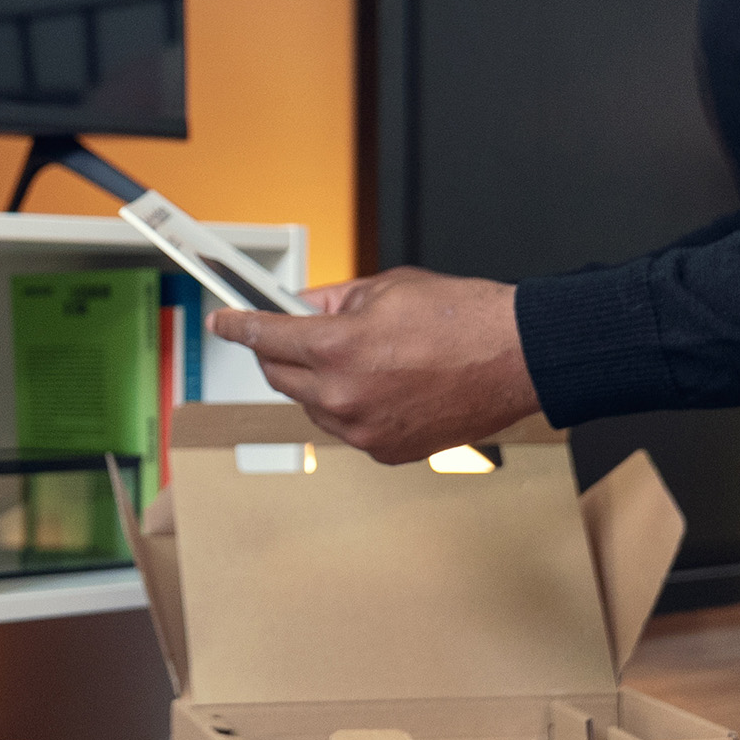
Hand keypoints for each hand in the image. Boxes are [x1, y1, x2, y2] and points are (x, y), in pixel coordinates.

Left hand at [211, 268, 538, 462]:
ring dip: (317, 382)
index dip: (237, 327)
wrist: (516, 358)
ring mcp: (362, 431)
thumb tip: (303, 306)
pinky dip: (349, 406)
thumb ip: (333, 300)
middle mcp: (342, 395)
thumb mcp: (385, 287)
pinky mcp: (384, 452)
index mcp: (337, 347)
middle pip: (279, 377)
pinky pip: (346, 428)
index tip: (223, 323)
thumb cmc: (463, 319)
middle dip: (281, 352)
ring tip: (359, 357)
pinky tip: (379, 384)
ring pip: (311, 406)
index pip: (265, 336)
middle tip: (297, 333)